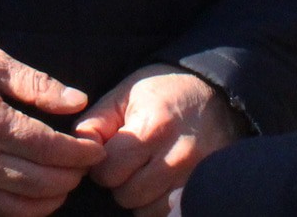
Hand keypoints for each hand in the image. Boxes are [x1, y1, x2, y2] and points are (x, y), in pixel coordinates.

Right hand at [0, 42, 105, 216]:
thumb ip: (37, 84)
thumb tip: (78, 101)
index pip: (49, 148)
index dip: (79, 152)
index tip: (95, 147)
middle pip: (42, 181)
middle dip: (73, 175)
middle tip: (86, 163)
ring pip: (25, 204)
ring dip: (55, 196)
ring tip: (68, 177)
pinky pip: (1, 211)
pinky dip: (28, 209)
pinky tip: (43, 194)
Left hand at [73, 64, 242, 216]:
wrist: (218, 94)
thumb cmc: (165, 91)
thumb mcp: (126, 93)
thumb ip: (96, 121)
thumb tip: (77, 150)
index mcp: (152, 128)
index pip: (108, 170)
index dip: (100, 164)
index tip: (109, 153)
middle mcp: (176, 156)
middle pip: (126, 195)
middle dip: (119, 181)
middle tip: (128, 162)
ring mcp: (193, 177)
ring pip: (147, 210)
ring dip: (139, 196)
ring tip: (145, 170)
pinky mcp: (203, 188)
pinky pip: (169, 212)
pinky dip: (158, 203)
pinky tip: (159, 182)